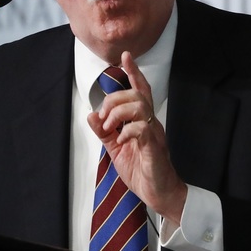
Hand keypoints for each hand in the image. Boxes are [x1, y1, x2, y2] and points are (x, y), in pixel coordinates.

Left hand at [87, 51, 187, 223]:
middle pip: (136, 94)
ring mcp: (154, 135)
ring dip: (118, 113)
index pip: (140, 90)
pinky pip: (142, 129)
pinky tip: (121, 140)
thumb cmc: (142, 171)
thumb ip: (105, 132)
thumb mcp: (116, 150)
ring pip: (139, 106)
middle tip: (103, 118)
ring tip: (110, 128)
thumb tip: (91, 115)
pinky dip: (127, 131)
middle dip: (113, 100)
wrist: (159, 194)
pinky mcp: (154, 149)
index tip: (125, 56)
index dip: (133, 72)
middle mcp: (151, 123)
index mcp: (143, 121)